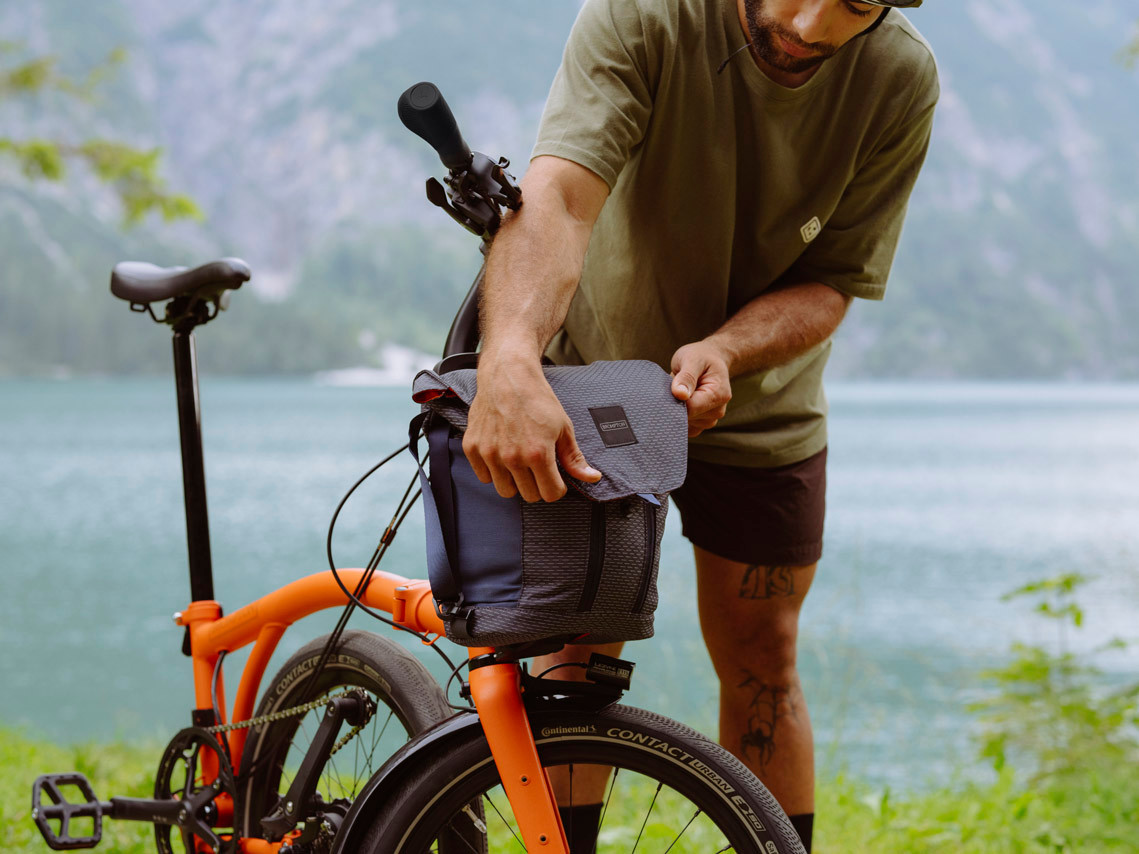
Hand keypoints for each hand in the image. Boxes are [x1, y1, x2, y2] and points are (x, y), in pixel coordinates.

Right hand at [462, 356, 601, 501]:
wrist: (508, 375)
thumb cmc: (537, 399)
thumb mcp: (563, 427)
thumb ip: (574, 458)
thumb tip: (592, 478)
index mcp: (538, 454)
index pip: (550, 495)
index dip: (557, 488)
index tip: (555, 477)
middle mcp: (512, 457)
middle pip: (529, 496)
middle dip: (537, 485)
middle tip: (538, 467)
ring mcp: (490, 453)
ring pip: (505, 491)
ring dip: (515, 481)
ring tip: (520, 462)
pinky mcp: (473, 448)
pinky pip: (484, 477)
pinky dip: (493, 471)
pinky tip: (502, 455)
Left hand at [670, 341, 731, 437]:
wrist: (712, 359)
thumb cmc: (702, 357)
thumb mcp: (692, 359)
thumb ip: (686, 377)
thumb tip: (680, 394)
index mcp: (719, 394)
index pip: (691, 408)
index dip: (675, 400)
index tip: (669, 389)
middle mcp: (717, 411)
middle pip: (687, 417)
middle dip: (675, 404)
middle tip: (675, 386)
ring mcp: (710, 420)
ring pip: (684, 424)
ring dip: (676, 409)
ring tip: (680, 391)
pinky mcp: (701, 424)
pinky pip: (684, 428)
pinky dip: (678, 417)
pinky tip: (680, 402)